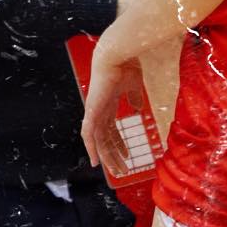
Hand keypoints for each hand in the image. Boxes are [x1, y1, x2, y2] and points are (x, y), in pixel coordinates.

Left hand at [80, 38, 148, 173]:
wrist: (116, 56)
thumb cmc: (126, 66)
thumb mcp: (134, 87)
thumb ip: (134, 98)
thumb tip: (138, 108)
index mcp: (108, 105)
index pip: (111, 130)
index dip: (118, 144)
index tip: (126, 156)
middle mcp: (99, 110)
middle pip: (105, 139)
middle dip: (114, 156)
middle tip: (122, 170)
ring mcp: (94, 111)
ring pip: (98, 141)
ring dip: (107, 157)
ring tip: (117, 170)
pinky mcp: (92, 111)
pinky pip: (88, 134)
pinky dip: (91, 148)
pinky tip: (96, 161)